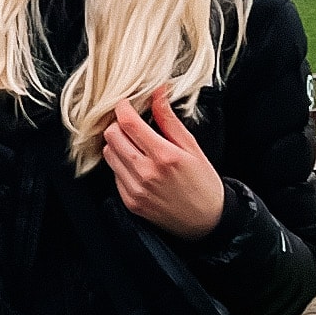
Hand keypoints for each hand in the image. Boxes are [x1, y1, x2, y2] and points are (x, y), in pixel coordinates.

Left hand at [102, 89, 225, 237]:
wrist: (207, 221)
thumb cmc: (204, 183)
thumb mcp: (192, 147)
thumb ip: (169, 120)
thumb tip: (157, 93)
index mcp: (164, 156)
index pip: (127, 123)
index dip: (122, 107)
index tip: (126, 103)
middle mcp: (146, 173)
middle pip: (112, 136)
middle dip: (119, 124)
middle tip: (132, 123)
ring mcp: (135, 189)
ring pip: (108, 153)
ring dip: (118, 143)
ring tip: (135, 144)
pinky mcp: (130, 202)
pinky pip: (114, 173)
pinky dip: (121, 163)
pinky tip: (137, 164)